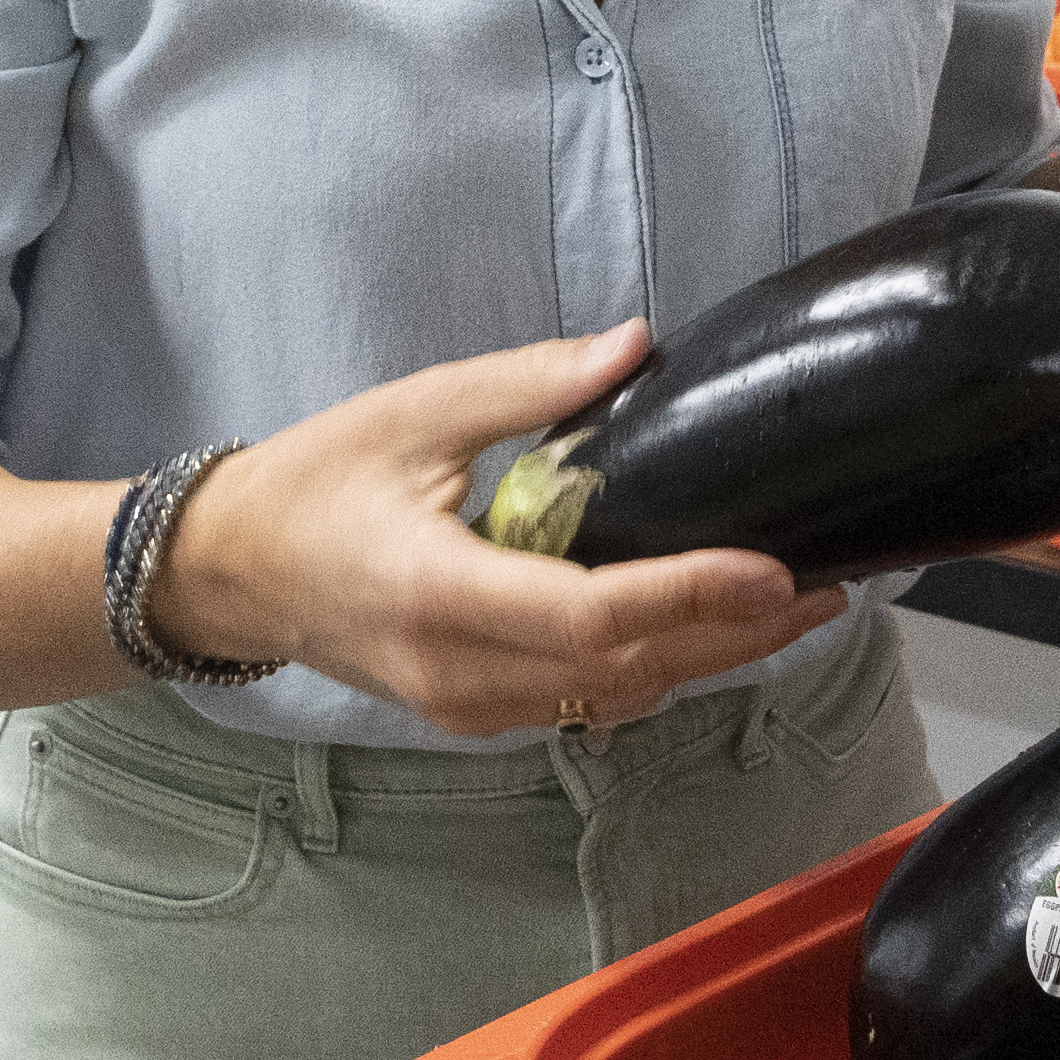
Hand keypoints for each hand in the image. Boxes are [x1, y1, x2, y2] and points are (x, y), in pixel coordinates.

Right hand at [148, 322, 840, 736]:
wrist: (233, 572)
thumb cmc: (318, 480)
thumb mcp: (417, 410)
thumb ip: (531, 384)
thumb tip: (638, 344)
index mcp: (434, 588)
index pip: (587, 614)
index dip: (688, 597)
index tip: (775, 570)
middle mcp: (455, 668)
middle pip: (624, 669)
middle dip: (733, 635)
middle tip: (827, 587)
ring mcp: (466, 706)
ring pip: (614, 698)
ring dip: (709, 658)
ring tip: (795, 609)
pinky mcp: (475, 714)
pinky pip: (586, 704)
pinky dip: (657, 669)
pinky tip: (712, 629)